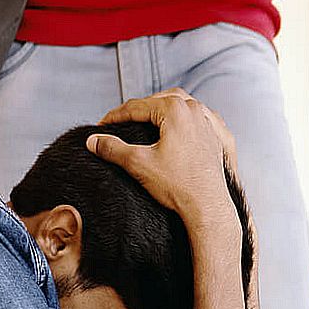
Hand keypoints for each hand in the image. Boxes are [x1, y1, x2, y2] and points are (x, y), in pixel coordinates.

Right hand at [89, 89, 235, 234]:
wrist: (208, 207)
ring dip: (160, 109)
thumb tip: (93, 141)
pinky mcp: (215, 137)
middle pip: (158, 101)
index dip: (115, 116)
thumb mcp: (138, 163)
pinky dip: (182, 118)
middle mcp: (195, 110)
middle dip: (138, 109)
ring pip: (180, 105)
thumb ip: (112, 148)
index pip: (137, 106)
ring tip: (144, 120)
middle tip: (120, 122)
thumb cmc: (179, 186)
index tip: (101, 126)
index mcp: (175, 109)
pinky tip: (176, 125)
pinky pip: (197, 118)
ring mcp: (208, 122)